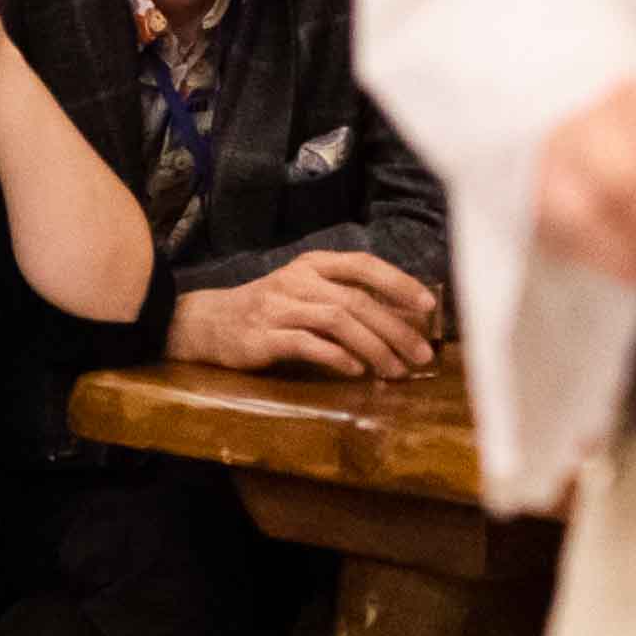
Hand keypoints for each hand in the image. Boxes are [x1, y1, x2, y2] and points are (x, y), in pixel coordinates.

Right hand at [175, 249, 444, 377]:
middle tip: (420, 354)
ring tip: (395, 371)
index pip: (363, 264)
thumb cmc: (269, 310)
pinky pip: (307, 344)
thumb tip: (403, 322)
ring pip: (337, 321)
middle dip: (395, 328)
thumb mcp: (307, 293)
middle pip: (356, 300)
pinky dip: (336, 358)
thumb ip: (346, 301)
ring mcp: (279, 307)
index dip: (398, 282)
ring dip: (373, 348)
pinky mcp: (263, 337)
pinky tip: (356, 371)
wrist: (207, 322)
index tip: (428, 305)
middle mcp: (298, 280)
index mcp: (313, 264)